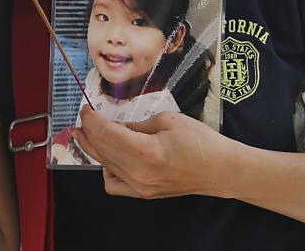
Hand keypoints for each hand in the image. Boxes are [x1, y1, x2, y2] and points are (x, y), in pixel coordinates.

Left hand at [73, 107, 230, 199]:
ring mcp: (140, 187)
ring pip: (104, 165)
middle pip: (101, 150)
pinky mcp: (144, 195)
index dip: (91, 120)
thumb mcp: (166, 121)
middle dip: (88, 132)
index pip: (105, 134)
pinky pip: (113, 184)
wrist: (221, 170)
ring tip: (92, 134)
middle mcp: (138, 173)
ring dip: (94, 148)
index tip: (85, 109)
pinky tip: (110, 157)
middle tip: (84, 119)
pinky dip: (106, 169)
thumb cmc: (199, 142)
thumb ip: (135, 124)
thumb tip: (114, 124)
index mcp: (144, 152)